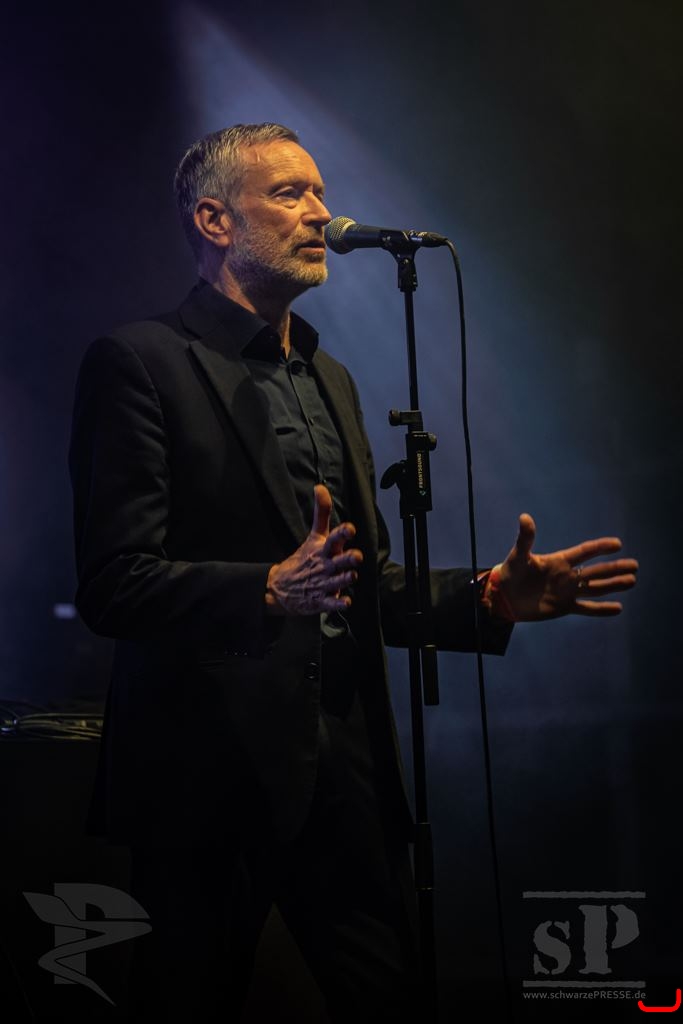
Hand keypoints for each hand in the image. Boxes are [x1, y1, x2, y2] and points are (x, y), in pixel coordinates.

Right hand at [266, 484, 362, 615]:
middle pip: (338, 561)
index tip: (350, 528)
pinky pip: (331, 603)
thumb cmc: (302, 559)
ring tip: (352, 575)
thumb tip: (320, 488)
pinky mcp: (321, 600)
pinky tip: (345, 603)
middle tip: (356, 556)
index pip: (333, 538)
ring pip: (337, 582)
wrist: (280, 587)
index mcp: (323, 550)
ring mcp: (322, 584)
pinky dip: (337, 604)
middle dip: (347, 559)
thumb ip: (321, 513)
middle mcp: (324, 566)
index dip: (342, 534)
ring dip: (344, 579)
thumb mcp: (313, 536)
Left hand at [493, 514, 637, 620]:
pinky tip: (618, 608)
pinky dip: (601, 610)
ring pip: (595, 588)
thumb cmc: (510, 572)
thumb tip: (525, 517)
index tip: (617, 544)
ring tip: (632, 581)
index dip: (600, 547)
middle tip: (634, 565)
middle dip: (615, 568)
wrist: (504, 597)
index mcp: (559, 561)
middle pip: (596, 571)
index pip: (584, 552)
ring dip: (613, 585)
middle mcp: (567, 576)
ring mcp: (567, 592)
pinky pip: (586, 609)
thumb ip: (525, 538)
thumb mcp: (518, 555)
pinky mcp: (564, 607)